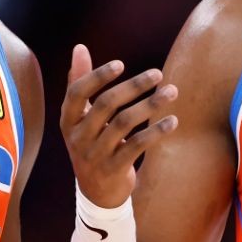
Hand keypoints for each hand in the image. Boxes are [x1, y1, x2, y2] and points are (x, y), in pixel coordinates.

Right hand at [60, 43, 178, 207]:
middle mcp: (77, 138)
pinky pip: (137, 145)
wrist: (96, 194)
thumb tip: (79, 47)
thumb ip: (79, 82)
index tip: (121, 64)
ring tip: (172, 92)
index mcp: (68, 121)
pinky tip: (173, 121)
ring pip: (124, 123)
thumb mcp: (81, 118)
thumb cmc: (92, 144)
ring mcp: (94, 155)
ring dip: (150, 105)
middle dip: (134, 86)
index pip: (77, 93)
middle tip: (158, 74)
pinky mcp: (113, 170)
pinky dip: (156, 131)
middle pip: (106, 105)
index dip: (97, 76)